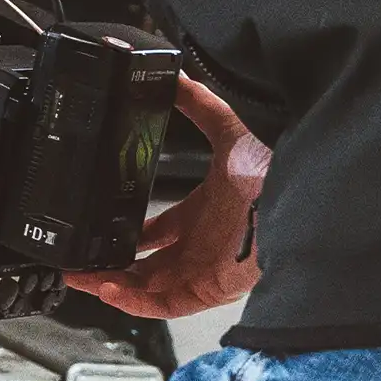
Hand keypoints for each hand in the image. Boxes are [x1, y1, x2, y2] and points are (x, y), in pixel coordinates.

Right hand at [64, 75, 270, 319]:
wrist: (306, 192)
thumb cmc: (278, 166)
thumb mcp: (228, 128)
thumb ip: (197, 103)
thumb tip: (172, 75)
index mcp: (205, 214)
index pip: (159, 231)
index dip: (127, 231)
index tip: (97, 226)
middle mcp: (204, 245)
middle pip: (147, 264)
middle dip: (108, 264)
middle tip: (74, 260)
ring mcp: (206, 269)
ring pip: (149, 288)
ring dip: (110, 284)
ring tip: (77, 276)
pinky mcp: (212, 288)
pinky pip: (165, 305)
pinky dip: (134, 301)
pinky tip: (108, 287)